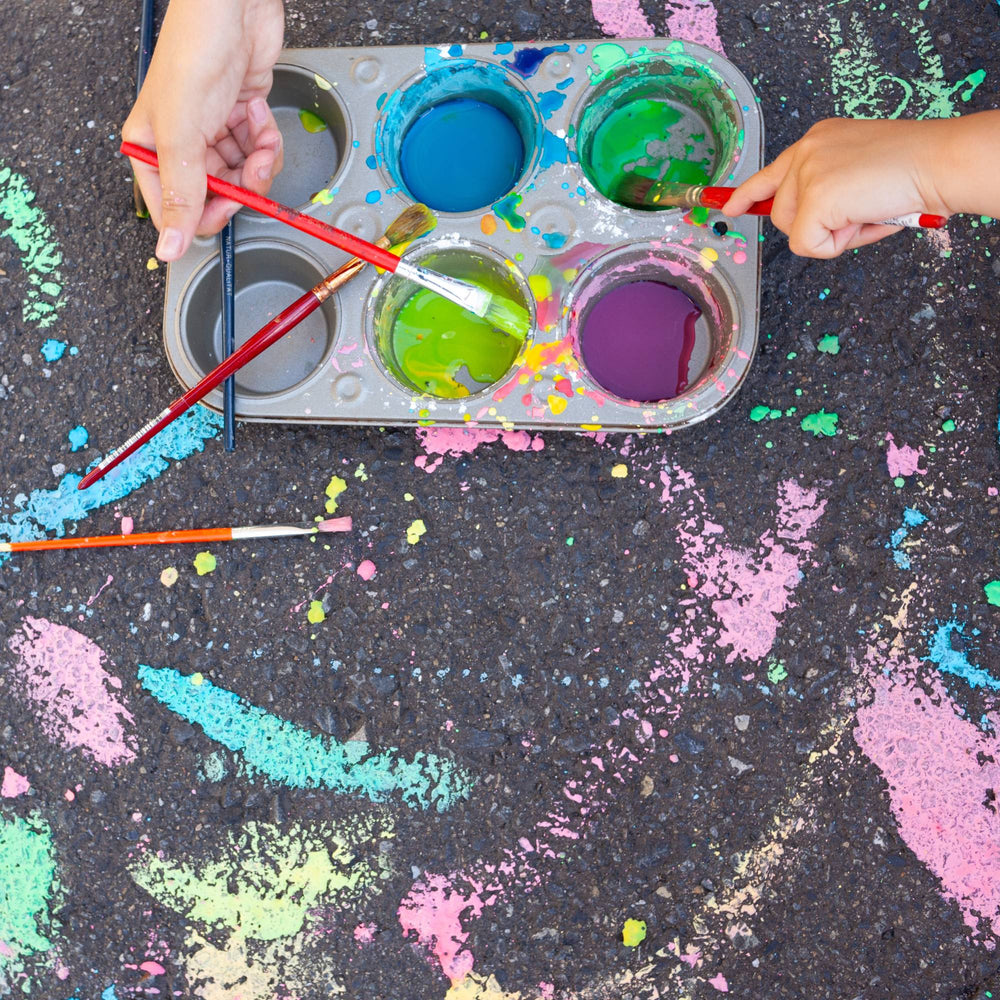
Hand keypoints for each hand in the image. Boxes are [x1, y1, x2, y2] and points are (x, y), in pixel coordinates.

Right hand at [122, 0, 285, 261]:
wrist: (232, 7)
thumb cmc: (194, 52)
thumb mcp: (182, 133)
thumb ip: (180, 194)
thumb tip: (169, 248)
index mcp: (151, 150)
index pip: (179, 211)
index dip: (208, 215)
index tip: (230, 202)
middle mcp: (181, 145)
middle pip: (217, 196)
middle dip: (243, 183)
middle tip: (251, 165)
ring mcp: (214, 133)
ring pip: (244, 176)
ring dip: (260, 159)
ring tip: (257, 132)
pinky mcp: (242, 119)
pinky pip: (260, 152)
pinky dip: (267, 140)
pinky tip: (260, 115)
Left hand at [721, 117, 952, 258]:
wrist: (938, 162)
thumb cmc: (912, 171)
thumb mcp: (858, 173)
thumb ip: (827, 191)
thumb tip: (809, 227)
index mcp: (817, 140)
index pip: (769, 172)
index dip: (747, 194)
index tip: (730, 207)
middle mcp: (806, 150)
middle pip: (781, 213)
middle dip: (815, 225)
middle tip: (858, 212)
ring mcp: (808, 172)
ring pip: (792, 230)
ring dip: (829, 235)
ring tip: (864, 211)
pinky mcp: (815, 197)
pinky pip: (807, 245)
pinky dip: (836, 245)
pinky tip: (862, 218)